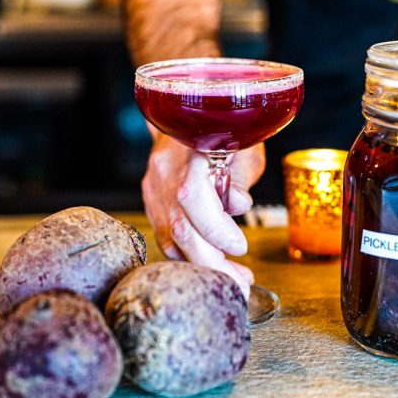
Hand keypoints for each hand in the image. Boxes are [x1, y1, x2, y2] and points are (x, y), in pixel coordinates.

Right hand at [141, 133, 265, 296]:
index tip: (240, 246)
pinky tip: (213, 263)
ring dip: (204, 265)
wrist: (189, 115)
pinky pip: (167, 238)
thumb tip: (238, 204)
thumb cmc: (225, 129)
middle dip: (212, 263)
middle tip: (241, 283)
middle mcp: (164, 172)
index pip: (192, 197)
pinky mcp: (152, 203)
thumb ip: (239, 176)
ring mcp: (153, 189)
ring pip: (170, 240)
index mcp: (188, 152)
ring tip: (234, 277)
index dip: (216, 229)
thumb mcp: (245, 145)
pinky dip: (190, 256)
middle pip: (179, 229)